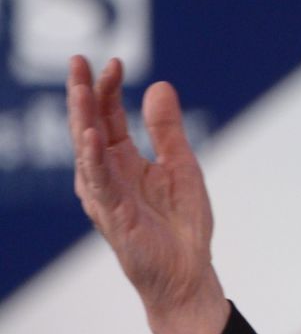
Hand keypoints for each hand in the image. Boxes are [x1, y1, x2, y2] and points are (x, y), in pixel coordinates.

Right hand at [67, 55, 228, 333]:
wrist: (189, 274)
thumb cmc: (181, 225)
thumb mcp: (182, 166)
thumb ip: (167, 130)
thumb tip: (158, 85)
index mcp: (124, 162)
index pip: (108, 118)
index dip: (108, 89)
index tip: (113, 61)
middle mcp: (108, 176)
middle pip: (89, 127)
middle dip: (82, 93)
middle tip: (78, 59)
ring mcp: (106, 196)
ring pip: (86, 151)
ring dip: (81, 118)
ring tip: (78, 86)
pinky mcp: (113, 216)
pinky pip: (98, 183)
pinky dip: (92, 159)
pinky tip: (91, 135)